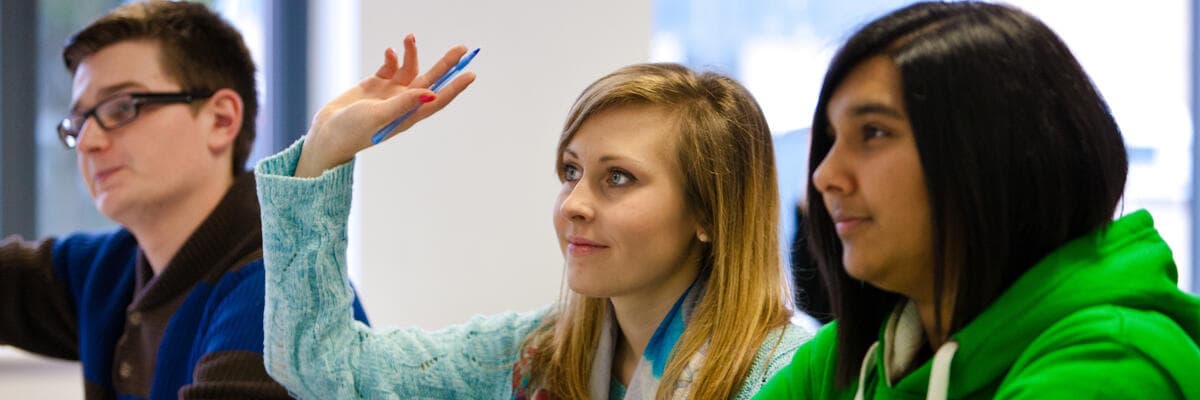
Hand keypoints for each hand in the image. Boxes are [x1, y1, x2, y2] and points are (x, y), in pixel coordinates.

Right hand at [294, 34, 475, 177]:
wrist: (326, 134)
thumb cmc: (353, 132)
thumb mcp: (379, 116)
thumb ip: (404, 103)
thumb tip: (431, 94)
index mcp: (409, 115)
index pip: (438, 99)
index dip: (455, 87)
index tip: (471, 74)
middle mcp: (403, 103)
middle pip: (431, 80)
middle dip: (446, 64)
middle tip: (462, 49)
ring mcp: (389, 93)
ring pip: (409, 69)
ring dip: (411, 54)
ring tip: (410, 38)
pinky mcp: (375, 85)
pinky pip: (389, 67)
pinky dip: (391, 58)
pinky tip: (389, 52)